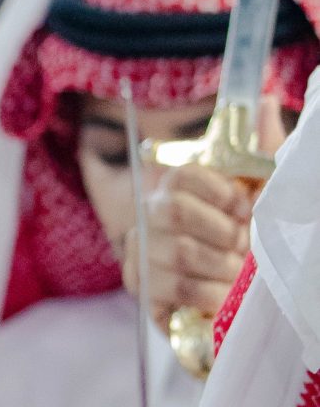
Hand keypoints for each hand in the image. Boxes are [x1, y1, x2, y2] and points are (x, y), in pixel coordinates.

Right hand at [121, 165, 251, 330]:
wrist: (231, 302)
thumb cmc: (246, 245)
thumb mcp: (260, 194)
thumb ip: (260, 151)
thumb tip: (266, 104)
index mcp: (174, 192)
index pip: (180, 176)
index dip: (217, 191)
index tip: (244, 208)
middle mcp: (148, 220)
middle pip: (172, 210)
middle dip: (221, 232)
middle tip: (242, 247)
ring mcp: (140, 257)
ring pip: (179, 251)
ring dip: (221, 265)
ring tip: (236, 275)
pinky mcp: (143, 294)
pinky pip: (174, 288)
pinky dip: (208, 293)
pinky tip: (222, 296)